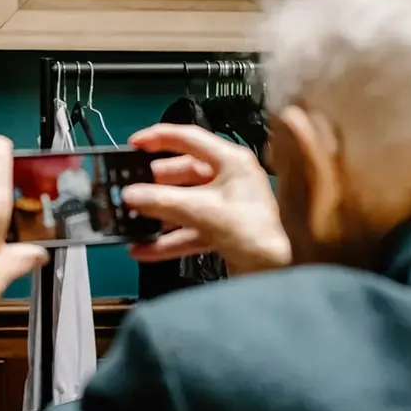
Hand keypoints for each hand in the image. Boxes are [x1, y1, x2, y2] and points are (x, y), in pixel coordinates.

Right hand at [121, 124, 291, 274]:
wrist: (279, 273)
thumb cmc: (259, 234)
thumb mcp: (204, 212)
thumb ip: (164, 202)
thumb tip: (132, 195)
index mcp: (231, 162)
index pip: (189, 139)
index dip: (158, 138)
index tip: (133, 144)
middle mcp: (229, 180)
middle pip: (181, 175)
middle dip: (154, 186)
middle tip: (131, 191)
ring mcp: (224, 206)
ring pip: (182, 205)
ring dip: (157, 216)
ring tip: (133, 222)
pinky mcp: (220, 231)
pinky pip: (187, 231)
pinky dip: (166, 240)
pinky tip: (145, 249)